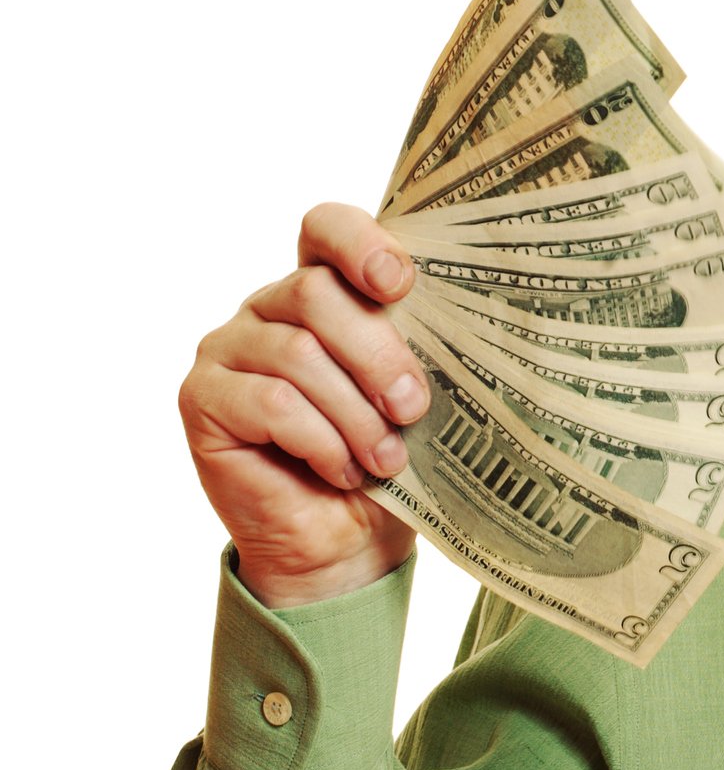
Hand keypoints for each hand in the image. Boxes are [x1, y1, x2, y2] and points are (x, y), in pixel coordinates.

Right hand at [177, 203, 424, 606]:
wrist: (344, 541)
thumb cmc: (387, 458)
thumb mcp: (415, 394)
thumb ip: (421, 345)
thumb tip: (477, 320)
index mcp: (326, 287)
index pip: (326, 228)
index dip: (360, 243)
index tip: (401, 284)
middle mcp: (269, 306)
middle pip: (316, 293)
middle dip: (377, 353)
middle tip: (414, 407)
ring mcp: (229, 348)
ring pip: (297, 353)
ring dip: (354, 412)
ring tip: (387, 457)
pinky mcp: (202, 398)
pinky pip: (269, 402)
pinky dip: (319, 440)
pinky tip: (343, 469)